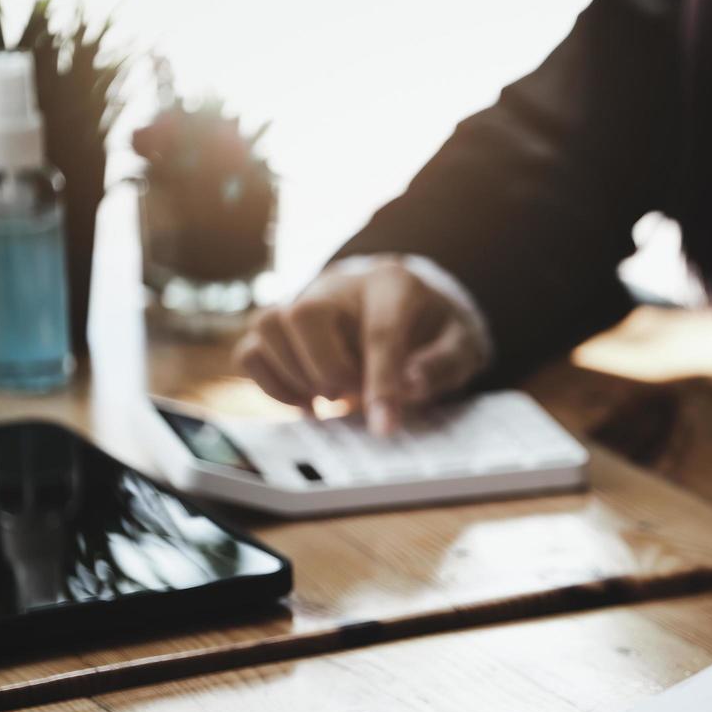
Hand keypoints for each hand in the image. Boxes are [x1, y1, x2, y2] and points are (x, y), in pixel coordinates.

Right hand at [233, 259, 484, 434]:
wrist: (407, 307)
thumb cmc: (434, 330)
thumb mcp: (461, 344)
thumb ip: (444, 363)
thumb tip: (411, 385)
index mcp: (393, 285)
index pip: (380, 332)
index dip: (381, 382)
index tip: (384, 427)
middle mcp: (339, 286)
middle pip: (304, 313)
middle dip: (325, 368)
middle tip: (350, 396)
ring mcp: (302, 302)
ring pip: (266, 326)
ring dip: (293, 376)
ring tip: (329, 400)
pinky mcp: (281, 329)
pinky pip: (250, 352)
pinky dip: (272, 385)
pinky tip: (308, 403)